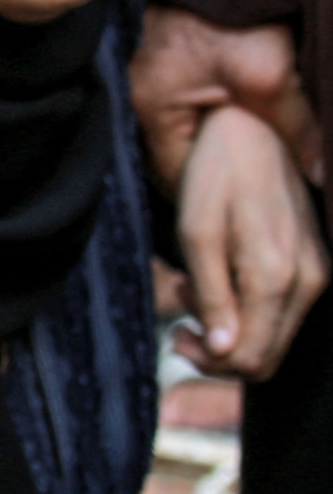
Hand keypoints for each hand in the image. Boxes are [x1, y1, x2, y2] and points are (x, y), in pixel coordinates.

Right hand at [131, 6, 318, 189]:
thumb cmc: (229, 19)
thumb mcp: (267, 77)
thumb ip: (293, 127)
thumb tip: (320, 172)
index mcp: (151, 112)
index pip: (175, 179)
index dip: (212, 197)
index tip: (247, 207)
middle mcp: (141, 103)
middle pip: (178, 159)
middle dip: (215, 175)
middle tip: (253, 189)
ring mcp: (151, 85)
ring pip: (185, 136)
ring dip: (216, 149)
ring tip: (253, 164)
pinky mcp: (167, 70)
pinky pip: (187, 113)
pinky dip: (213, 125)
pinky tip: (242, 128)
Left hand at [173, 105, 327, 379]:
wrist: (251, 132)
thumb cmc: (216, 177)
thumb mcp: (196, 235)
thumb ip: (212, 295)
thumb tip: (224, 351)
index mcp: (276, 277)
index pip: (251, 357)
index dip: (210, 361)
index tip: (177, 335)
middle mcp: (308, 281)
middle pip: (266, 356)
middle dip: (218, 350)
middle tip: (179, 318)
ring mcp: (316, 273)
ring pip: (273, 336)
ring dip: (228, 327)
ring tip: (190, 287)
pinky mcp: (313, 264)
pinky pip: (281, 310)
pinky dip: (244, 308)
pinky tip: (213, 278)